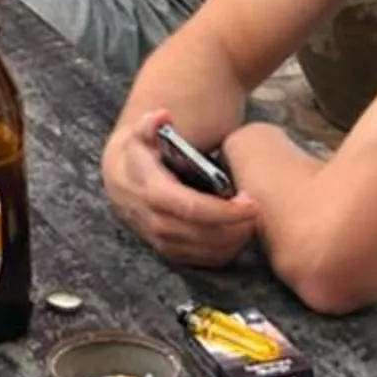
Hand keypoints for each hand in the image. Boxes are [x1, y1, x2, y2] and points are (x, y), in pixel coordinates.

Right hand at [102, 108, 259, 268]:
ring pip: (194, 251)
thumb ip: (151, 123)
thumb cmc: (140, 150)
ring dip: (227, 243)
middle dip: (229, 228)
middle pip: (193, 233)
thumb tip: (163, 116)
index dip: (219, 210)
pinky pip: (193, 260)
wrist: (119, 175)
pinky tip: (236, 238)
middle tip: (257, 216)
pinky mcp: (162, 248)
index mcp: (144, 186)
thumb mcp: (141, 131)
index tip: (250, 204)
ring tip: (251, 226)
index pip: (185, 205)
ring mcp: (153, 236)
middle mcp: (146, 216)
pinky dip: (218, 254)